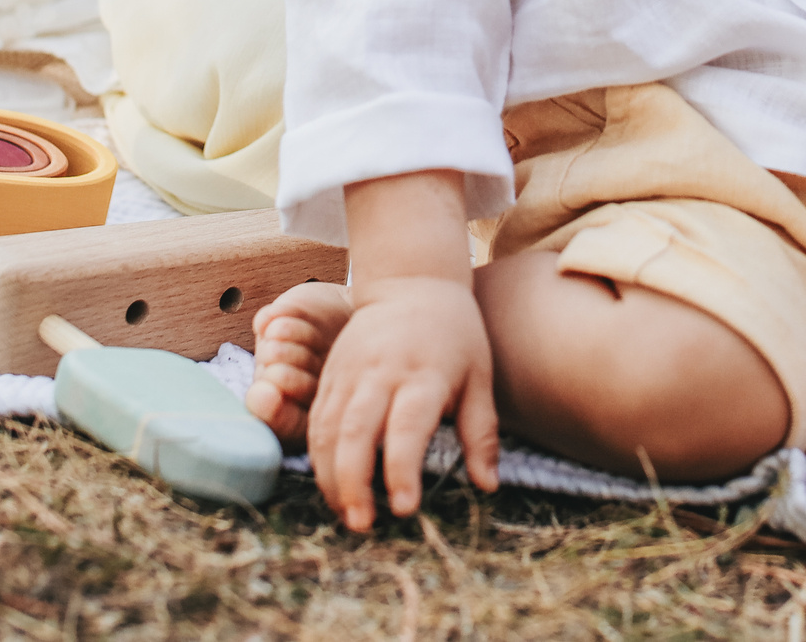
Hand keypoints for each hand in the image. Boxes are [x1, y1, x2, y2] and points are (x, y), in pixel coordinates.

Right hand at [307, 274, 498, 530]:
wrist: (413, 282)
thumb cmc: (455, 335)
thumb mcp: (479, 377)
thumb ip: (482, 433)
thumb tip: (489, 486)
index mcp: (424, 374)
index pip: (407, 427)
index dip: (401, 469)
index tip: (404, 508)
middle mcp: (381, 372)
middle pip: (356, 431)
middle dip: (354, 482)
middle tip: (363, 524)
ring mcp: (350, 371)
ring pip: (328, 428)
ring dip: (330, 475)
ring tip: (345, 512)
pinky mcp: (331, 373)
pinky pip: (316, 418)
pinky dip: (318, 455)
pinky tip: (330, 483)